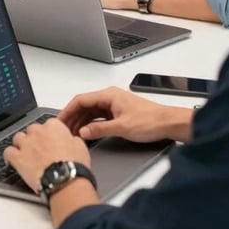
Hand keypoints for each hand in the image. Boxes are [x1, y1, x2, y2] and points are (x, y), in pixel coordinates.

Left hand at [3, 118, 90, 193]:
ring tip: (26, 153)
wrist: (65, 180)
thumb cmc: (74, 165)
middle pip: (32, 130)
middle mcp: (37, 132)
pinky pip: (8, 152)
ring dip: (21, 144)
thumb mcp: (80, 146)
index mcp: (53, 126)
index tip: (51, 140)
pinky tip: (12, 160)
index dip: (50, 133)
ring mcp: (26, 144)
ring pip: (18, 138)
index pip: (48, 124)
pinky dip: (9, 155)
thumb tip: (70, 140)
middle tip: (41, 149)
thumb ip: (71, 139)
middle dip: (35, 138)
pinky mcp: (17, 158)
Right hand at [57, 86, 191, 142]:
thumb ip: (100, 129)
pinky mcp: (118, 112)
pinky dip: (91, 124)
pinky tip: (86, 132)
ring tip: (72, 133)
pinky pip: (98, 116)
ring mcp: (114, 105)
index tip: (59, 121)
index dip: (68, 111)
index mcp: (109, 95)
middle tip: (63, 129)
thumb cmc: (151, 121)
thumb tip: (83, 132)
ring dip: (81, 121)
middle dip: (72, 117)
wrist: (169, 124)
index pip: (81, 100)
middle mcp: (110, 97)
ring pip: (91, 111)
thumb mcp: (122, 127)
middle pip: (84, 105)